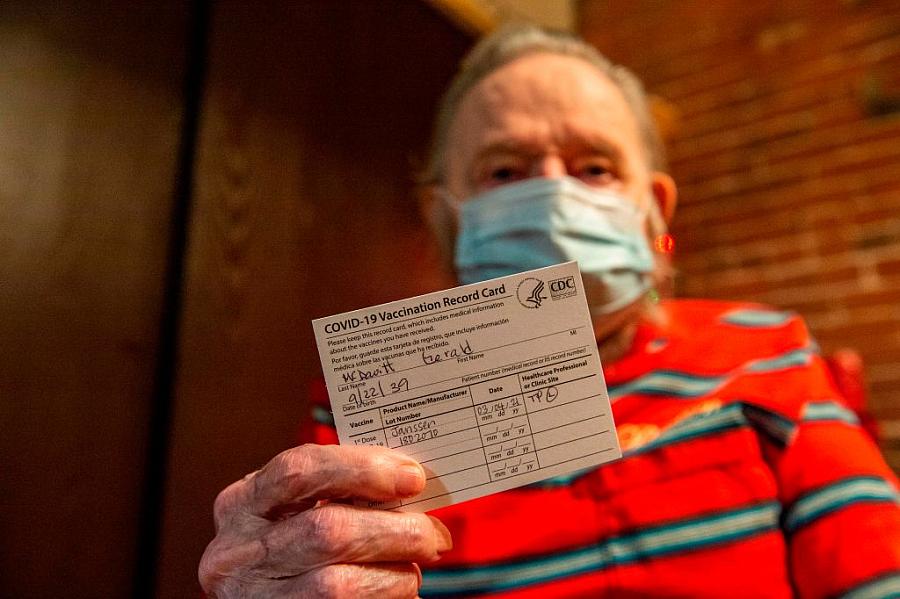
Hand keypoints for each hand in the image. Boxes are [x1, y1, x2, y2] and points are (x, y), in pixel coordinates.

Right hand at [199, 444, 451, 597]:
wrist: (282, 598)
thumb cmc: (299, 549)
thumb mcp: (300, 510)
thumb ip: (340, 492)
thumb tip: (407, 479)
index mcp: (242, 503)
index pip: (299, 471)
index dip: (360, 469)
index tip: (412, 477)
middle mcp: (237, 552)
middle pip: (327, 530)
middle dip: (394, 529)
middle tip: (433, 533)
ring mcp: (255, 596)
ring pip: (339, 583)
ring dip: (395, 573)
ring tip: (416, 566)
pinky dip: (385, 597)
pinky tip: (397, 588)